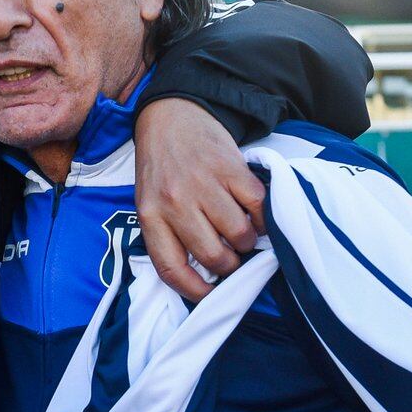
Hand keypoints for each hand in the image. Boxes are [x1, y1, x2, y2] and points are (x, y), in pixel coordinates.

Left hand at [132, 97, 264, 300]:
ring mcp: (205, 184)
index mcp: (151, 215)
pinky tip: (254, 214)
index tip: (209, 294)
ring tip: (242, 232)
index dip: (194, 290)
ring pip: (240, 235)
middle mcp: (176, 202)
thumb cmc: (161, 168)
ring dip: (247, 241)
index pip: (171, 268)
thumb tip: (201, 273)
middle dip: (229, 265)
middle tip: (232, 256)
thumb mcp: (149, 201)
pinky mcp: (231, 168)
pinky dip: (262, 217)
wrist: (171, 116)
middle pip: (214, 256)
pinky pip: (257, 206)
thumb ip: (167, 234)